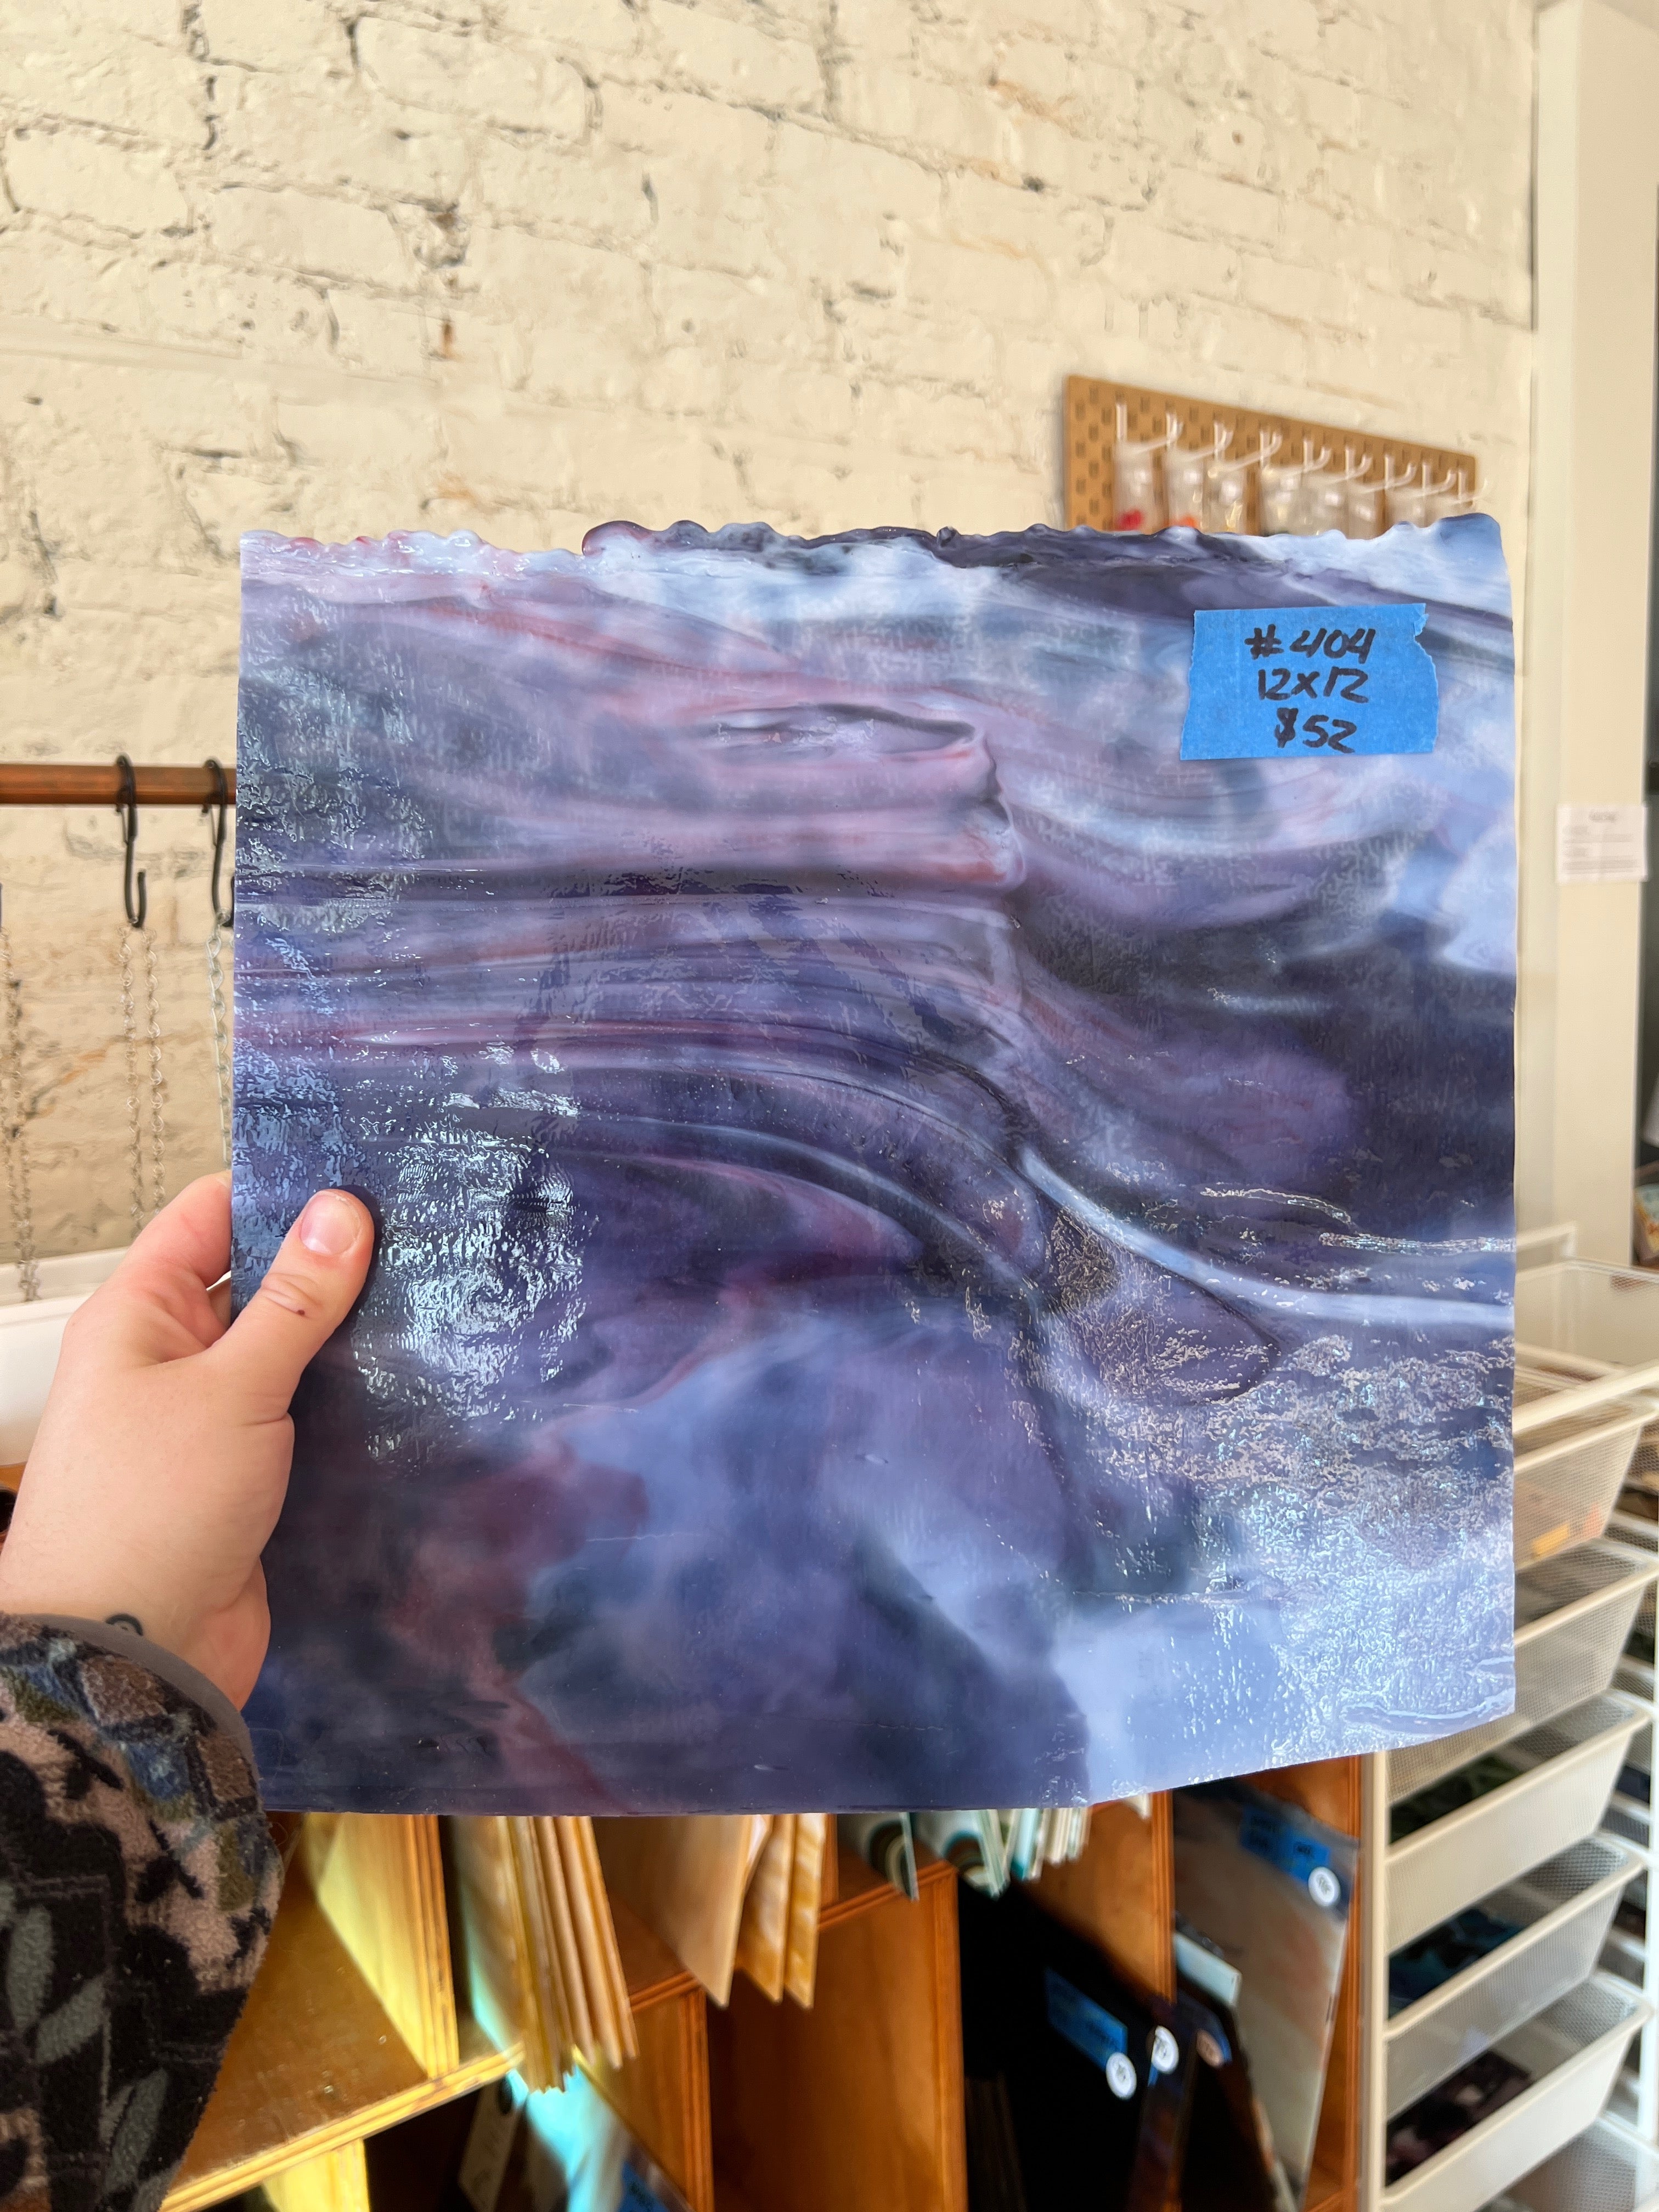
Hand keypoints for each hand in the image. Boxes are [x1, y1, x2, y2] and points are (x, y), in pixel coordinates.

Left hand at [0, 1172, 373, 1706]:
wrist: (130, 1659)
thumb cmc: (150, 1511)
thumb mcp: (231, 1388)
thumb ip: (294, 1300)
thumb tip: (343, 1207)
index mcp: (141, 1315)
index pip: (210, 1214)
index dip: (280, 1187)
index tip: (366, 1173)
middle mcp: (171, 1360)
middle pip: (257, 1281)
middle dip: (331, 1261)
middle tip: (426, 1233)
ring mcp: (211, 1421)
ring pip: (290, 1353)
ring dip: (351, 1336)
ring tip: (439, 1300)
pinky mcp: (250, 1477)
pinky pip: (306, 1418)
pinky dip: (352, 1401)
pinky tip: (418, 1385)